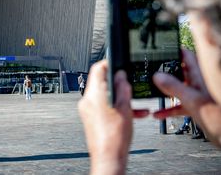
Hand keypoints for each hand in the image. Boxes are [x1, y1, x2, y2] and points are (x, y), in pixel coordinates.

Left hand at [78, 60, 148, 174]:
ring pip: (105, 95)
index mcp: (94, 95)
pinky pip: (104, 106)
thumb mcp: (125, 107)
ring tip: (133, 101)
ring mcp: (88, 110)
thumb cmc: (114, 137)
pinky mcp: (91, 118)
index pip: (97, 69)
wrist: (108, 158)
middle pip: (101, 82)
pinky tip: (131, 112)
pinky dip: (116, 106)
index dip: (108, 62)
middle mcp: (87, 101)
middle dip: (117, 82)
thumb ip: (122, 88)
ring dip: (120, 96)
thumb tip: (121, 75)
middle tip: (129, 84)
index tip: (117, 62)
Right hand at [153, 49, 220, 173]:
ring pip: (177, 89)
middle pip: (179, 72)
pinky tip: (158, 114)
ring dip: (164, 92)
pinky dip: (168, 108)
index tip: (160, 50)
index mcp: (201, 76)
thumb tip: (158, 76)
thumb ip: (174, 87)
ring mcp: (197, 95)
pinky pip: (178, 105)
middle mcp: (199, 83)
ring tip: (151, 91)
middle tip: (150, 72)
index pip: (186, 56)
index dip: (174, 51)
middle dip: (164, 72)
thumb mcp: (192, 100)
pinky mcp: (196, 107)